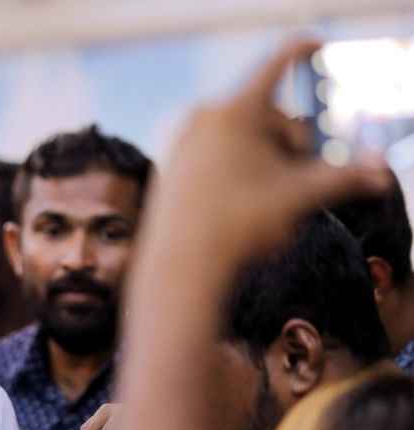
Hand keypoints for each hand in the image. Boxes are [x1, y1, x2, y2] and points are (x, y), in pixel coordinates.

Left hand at [146, 39, 392, 268]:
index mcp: (236, 111)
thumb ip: (343, 178)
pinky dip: (233, 168)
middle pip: (264, 114)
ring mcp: (182, 138)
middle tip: (293, 177)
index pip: (277, 67)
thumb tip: (381, 173)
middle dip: (288, 140)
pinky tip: (232, 201)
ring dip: (262, 157)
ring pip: (240, 137)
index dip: (300, 52)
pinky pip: (213, 154)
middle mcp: (203, 116)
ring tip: (261, 196)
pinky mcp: (170, 161)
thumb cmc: (239, 226)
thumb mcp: (298, 198)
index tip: (314, 43)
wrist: (180, 265)